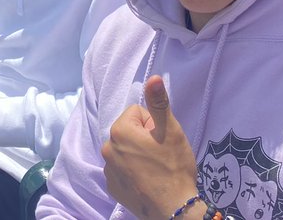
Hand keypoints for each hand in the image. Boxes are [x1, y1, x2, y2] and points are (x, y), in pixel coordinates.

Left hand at [103, 77, 198, 219]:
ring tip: (156, 169)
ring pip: (126, 150)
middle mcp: (107, 148)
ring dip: (138, 155)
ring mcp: (108, 170)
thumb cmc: (173, 167)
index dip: (154, 124)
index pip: (138, 113)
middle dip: (145, 138)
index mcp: (120, 131)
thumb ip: (159, 102)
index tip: (162, 139)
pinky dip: (133, 172)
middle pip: (130, 131)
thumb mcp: (170, 130)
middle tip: (161, 154)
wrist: (174, 209)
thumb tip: (153, 76)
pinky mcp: (112, 187)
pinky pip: (122, 169)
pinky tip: (147, 181)